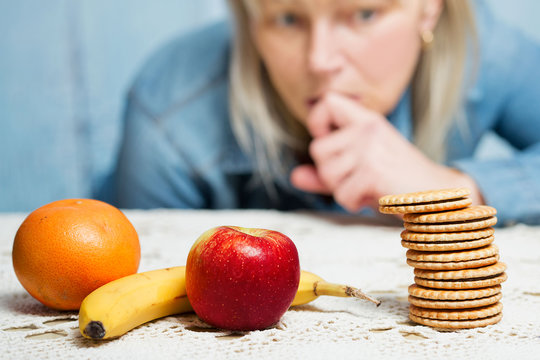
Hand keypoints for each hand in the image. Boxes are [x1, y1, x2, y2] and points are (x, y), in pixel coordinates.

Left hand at [290, 93, 483, 211]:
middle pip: (317, 149)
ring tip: (367, 187)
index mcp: (367, 120)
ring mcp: (371, 149)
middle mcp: (368, 129)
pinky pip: (341, 195)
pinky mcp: (373, 172)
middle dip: (330, 172)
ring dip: (342, 190)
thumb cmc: (398, 181)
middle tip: (357, 177)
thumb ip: (326, 172)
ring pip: (327, 174)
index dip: (318, 123)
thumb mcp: (362, 168)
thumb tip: (294, 176)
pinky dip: (353, 203)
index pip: (326, 102)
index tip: (329, 139)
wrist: (439, 197)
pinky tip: (373, 197)